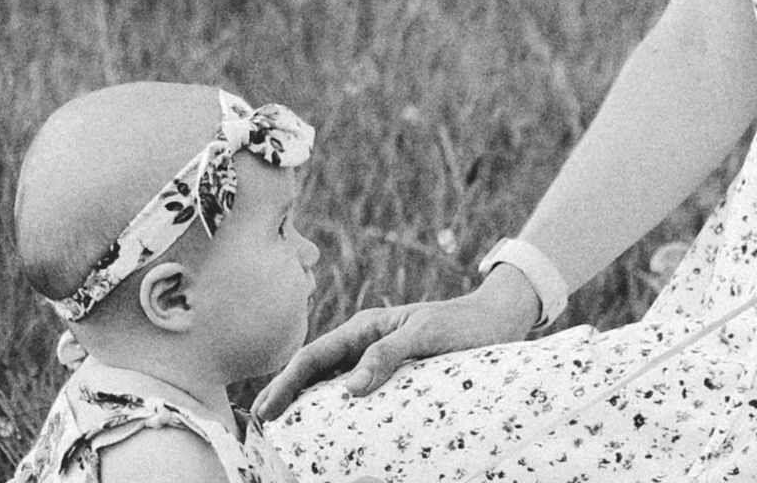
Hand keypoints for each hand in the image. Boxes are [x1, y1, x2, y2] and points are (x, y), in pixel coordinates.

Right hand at [255, 269, 539, 417]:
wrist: (494, 322)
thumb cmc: (460, 324)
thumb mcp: (424, 334)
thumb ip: (388, 354)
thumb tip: (349, 389)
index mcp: (365, 328)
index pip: (314, 356)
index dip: (285, 383)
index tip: (265, 409)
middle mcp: (364, 344)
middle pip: (315, 372)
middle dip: (285, 395)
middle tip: (261, 426)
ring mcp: (376, 361)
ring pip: (331, 385)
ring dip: (306, 405)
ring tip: (285, 434)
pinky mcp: (392, 377)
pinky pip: (355, 396)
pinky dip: (335, 412)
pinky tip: (328, 432)